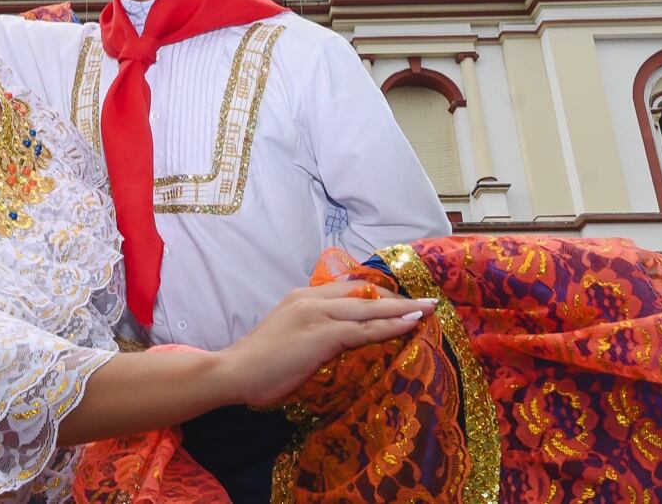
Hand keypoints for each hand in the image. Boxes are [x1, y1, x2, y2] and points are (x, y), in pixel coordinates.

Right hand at [218, 281, 435, 407]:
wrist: (234, 372)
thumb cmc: (259, 365)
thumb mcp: (289, 339)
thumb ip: (313, 333)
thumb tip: (340, 344)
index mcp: (303, 298)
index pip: (349, 289)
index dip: (378, 294)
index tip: (401, 299)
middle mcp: (312, 298)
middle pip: (364, 294)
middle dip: (398, 298)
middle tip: (425, 301)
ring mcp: (317, 314)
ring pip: (369, 308)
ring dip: (403, 309)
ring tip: (427, 309)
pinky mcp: (322, 334)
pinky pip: (364, 328)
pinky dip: (390, 324)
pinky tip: (409, 324)